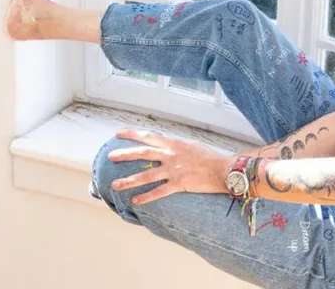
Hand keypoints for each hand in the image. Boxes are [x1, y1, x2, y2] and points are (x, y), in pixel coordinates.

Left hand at [107, 129, 233, 205]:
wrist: (224, 169)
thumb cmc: (210, 158)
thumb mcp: (192, 146)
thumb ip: (177, 147)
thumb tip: (169, 147)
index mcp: (173, 144)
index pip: (149, 135)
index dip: (132, 134)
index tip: (119, 133)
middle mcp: (171, 155)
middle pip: (143, 152)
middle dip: (125, 154)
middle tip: (110, 156)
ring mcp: (174, 170)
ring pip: (147, 174)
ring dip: (129, 180)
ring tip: (115, 185)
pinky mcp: (179, 184)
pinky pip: (159, 191)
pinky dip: (146, 197)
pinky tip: (135, 201)